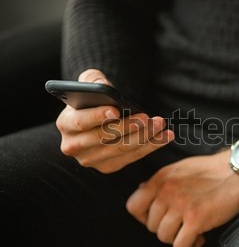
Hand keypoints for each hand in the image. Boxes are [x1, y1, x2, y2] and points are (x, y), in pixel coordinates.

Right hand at [56, 69, 173, 173]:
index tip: (115, 110)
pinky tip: (165, 136)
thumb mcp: (89, 83)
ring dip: (144, 137)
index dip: (97, 116)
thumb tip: (102, 84)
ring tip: (160, 124)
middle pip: (104, 138)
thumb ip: (93, 79)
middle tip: (146, 117)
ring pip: (121, 149)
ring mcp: (91, 159)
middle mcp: (74, 146)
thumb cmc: (94, 99)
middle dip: (127, 127)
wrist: (99, 118)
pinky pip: (133, 157)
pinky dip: (151, 146)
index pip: (79, 122)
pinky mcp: (108, 167)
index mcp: (65, 124)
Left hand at [126, 149, 238, 246]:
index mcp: (161, 178)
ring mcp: (181, 205)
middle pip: (151, 226)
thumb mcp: (181, 167)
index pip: (133, 206)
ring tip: (193, 230)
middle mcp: (167, 191)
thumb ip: (161, 181)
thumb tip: (141, 190)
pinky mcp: (197, 219)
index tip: (161, 217)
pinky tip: (200, 238)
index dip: (143, 217)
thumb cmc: (213, 169)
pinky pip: (180, 246)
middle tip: (183, 223)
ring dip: (178, 237)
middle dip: (166, 228)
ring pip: (164, 237)